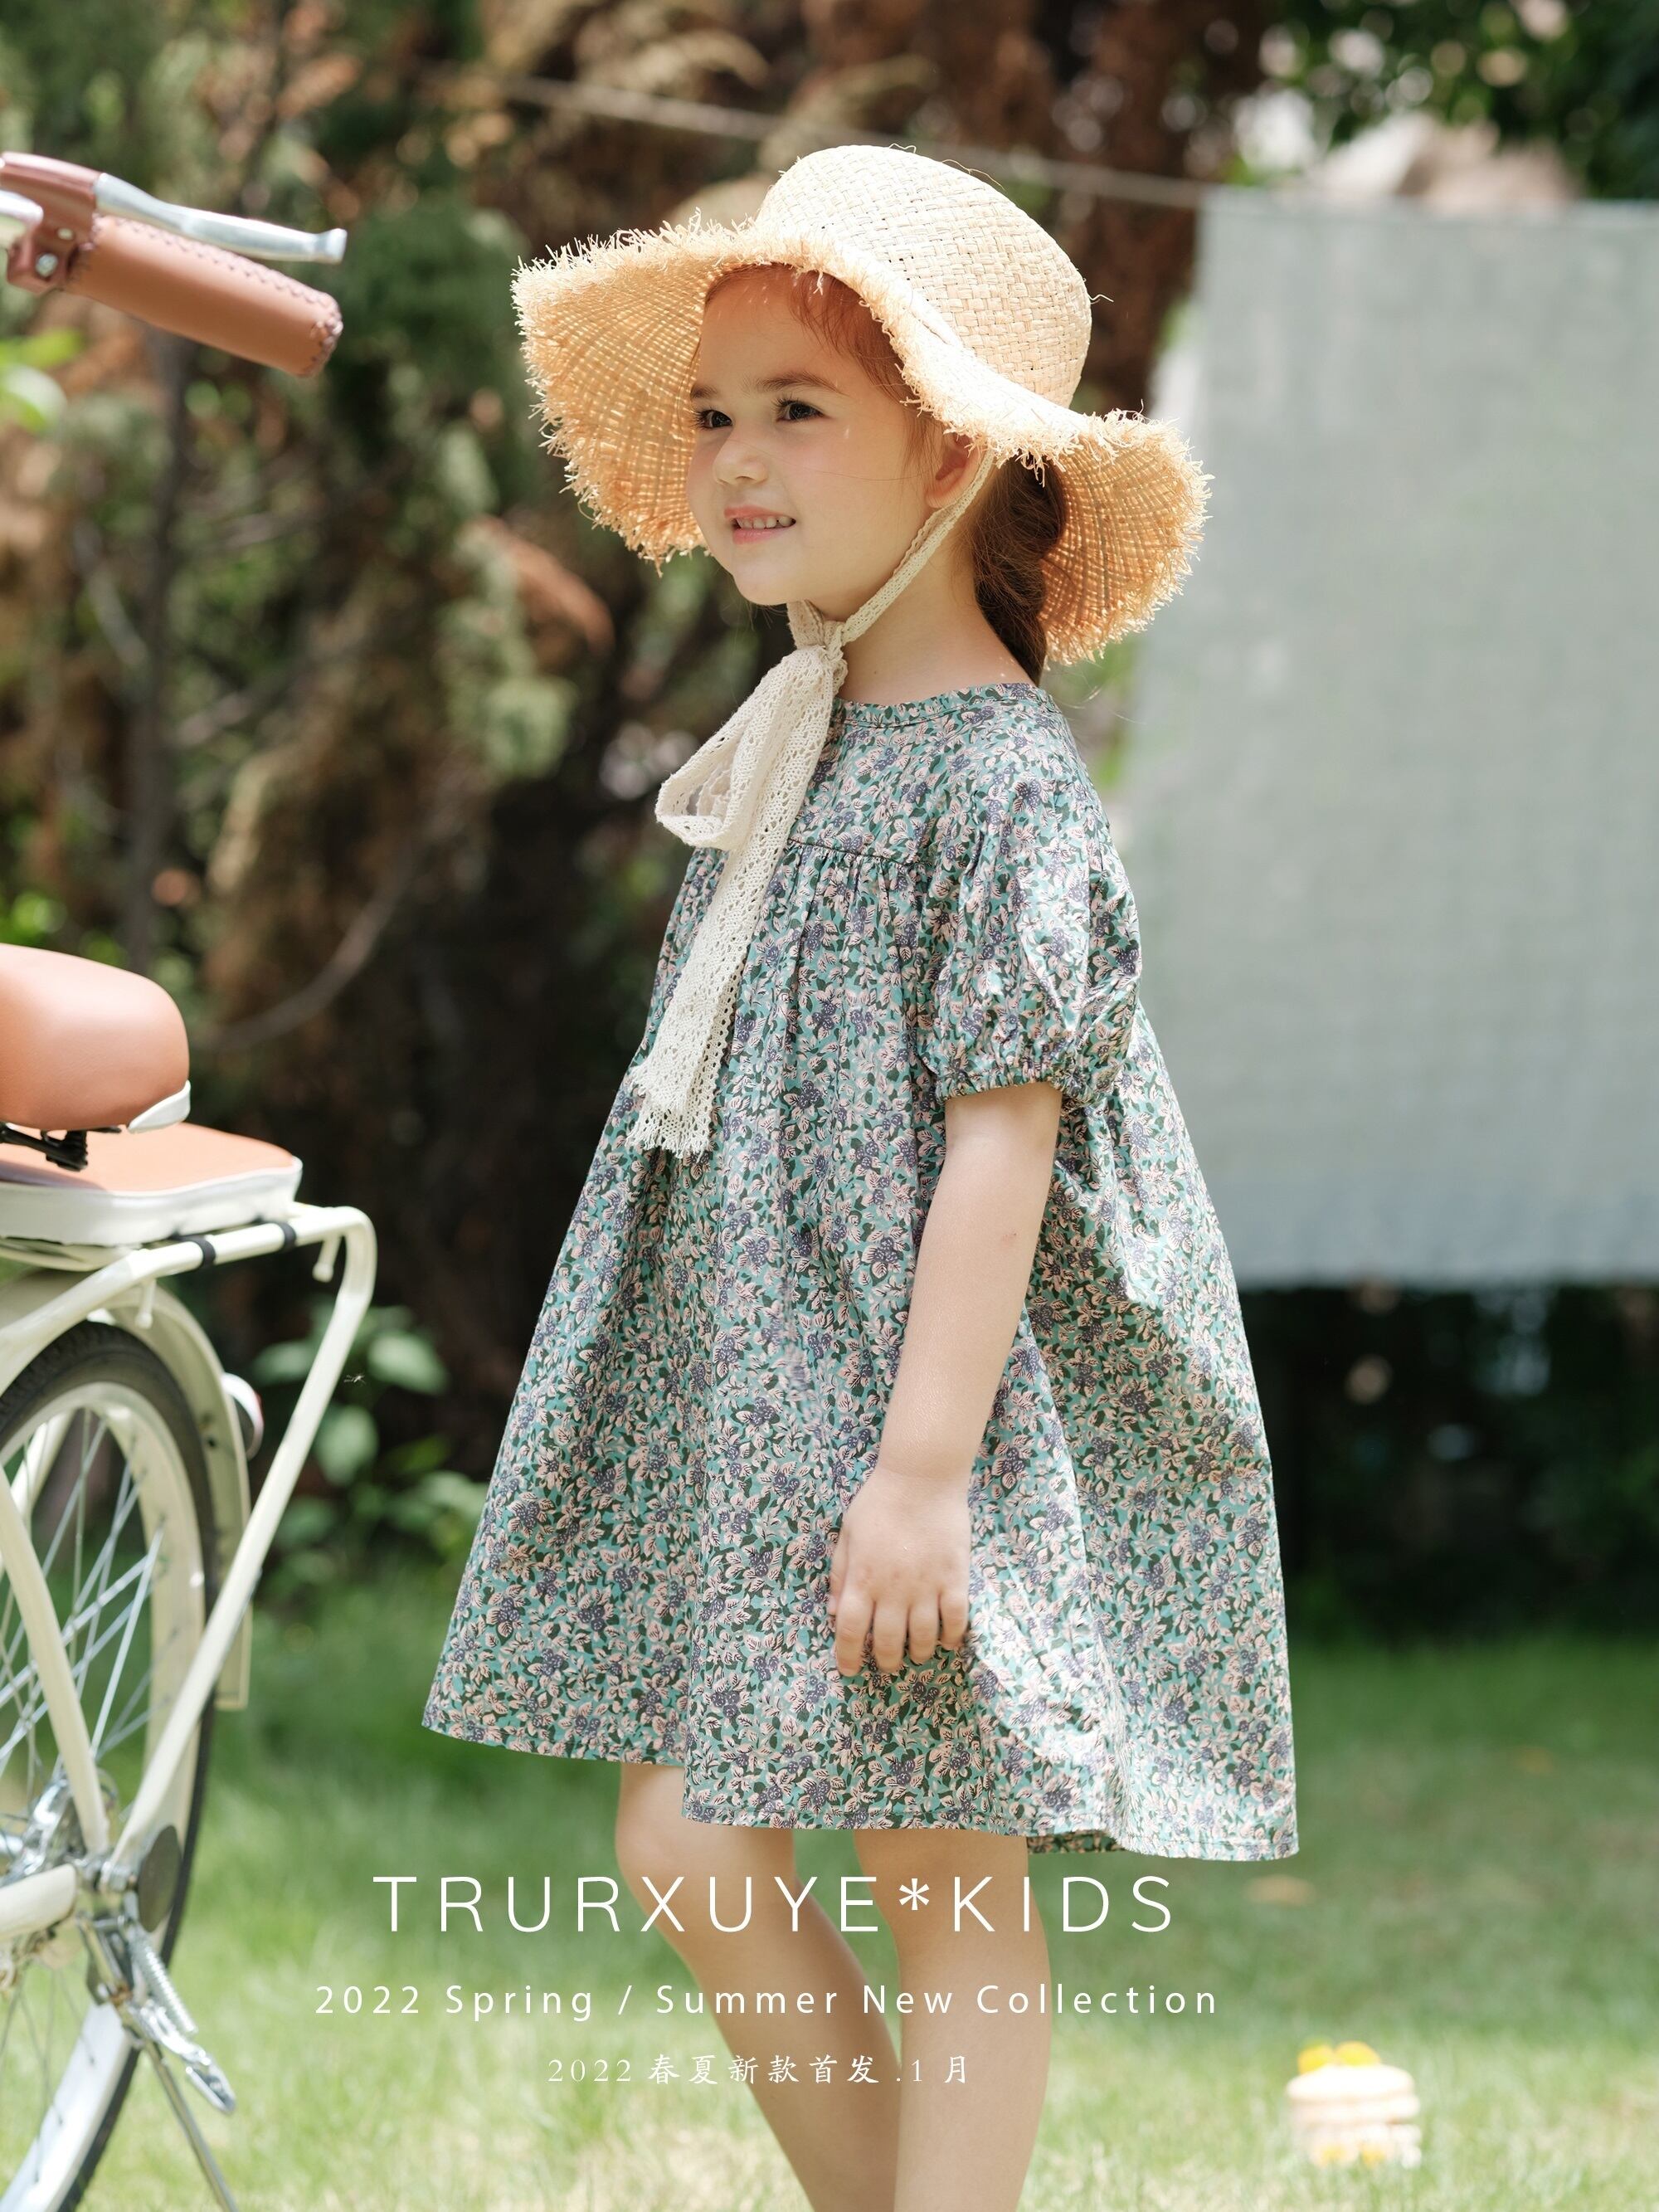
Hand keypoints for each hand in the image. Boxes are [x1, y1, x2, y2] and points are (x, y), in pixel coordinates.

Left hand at [827, 1462, 971, 1676]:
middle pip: (887, 1641)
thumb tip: (832, 1612)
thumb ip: (840, 1574)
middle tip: (888, 1664)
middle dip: (886, 1661)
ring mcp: (926, 1586)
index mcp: (862, 1578)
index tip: (849, 1670)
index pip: (849, 1630)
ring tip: (916, 1655)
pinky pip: (956, 1619)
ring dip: (918, 1653)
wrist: (922, 1478)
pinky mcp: (954, 1578)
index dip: (847, 1656)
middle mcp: (892, 1589)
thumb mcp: (848, 1534)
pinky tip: (946, 1640)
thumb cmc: (879, 1503)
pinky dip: (951, 1636)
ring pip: (922, 1637)